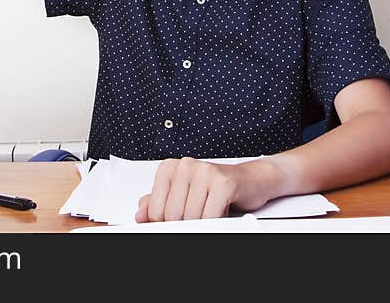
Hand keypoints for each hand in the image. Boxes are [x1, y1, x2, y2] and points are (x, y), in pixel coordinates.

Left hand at [135, 157, 271, 222]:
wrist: (249, 179)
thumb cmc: (215, 187)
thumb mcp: (183, 194)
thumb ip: (159, 202)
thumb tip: (140, 214)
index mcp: (170, 168)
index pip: (156, 210)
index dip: (166, 223)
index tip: (177, 222)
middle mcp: (185, 166)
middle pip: (172, 216)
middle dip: (185, 224)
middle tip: (198, 217)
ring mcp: (204, 172)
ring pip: (190, 218)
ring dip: (202, 222)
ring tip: (209, 211)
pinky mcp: (223, 182)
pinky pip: (210, 216)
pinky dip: (214, 221)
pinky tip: (219, 211)